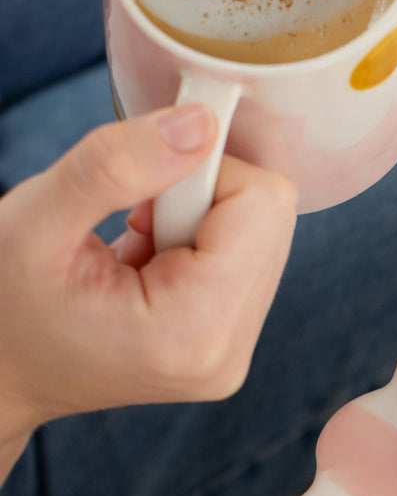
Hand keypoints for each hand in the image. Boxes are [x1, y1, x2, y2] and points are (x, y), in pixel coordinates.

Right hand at [0, 105, 297, 457]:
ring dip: (197, 218)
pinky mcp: (230, 340)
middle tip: (132, 223)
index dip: (203, 170)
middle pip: (271, 217)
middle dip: (200, 197)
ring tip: (133, 248)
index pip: (264, 202)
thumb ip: (116, 165)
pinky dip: (198, 241)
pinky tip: (147, 264)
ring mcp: (234, 352)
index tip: (142, 190)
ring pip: (263, 232)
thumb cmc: (4, 305)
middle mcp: (229, 352)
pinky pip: (247, 256)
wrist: (2, 371)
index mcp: (191, 332)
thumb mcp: (36, 222)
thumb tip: (201, 124)